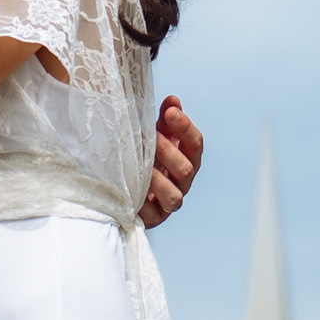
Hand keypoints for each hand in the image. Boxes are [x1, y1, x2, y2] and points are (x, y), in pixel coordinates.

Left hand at [139, 95, 202, 228]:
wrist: (123, 185)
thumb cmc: (144, 155)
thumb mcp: (153, 134)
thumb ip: (164, 119)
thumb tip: (173, 100)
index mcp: (187, 159)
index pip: (195, 144)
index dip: (185, 128)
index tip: (171, 111)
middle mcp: (182, 182)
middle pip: (187, 170)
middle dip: (169, 152)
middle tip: (151, 137)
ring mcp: (169, 202)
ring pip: (174, 197)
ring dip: (159, 180)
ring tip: (142, 166)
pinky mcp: (154, 219)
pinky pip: (153, 215)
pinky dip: (143, 203)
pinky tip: (131, 189)